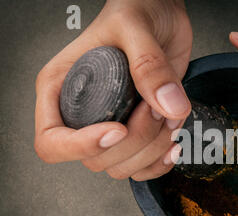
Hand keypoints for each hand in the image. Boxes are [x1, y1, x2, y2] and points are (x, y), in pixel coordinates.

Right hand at [35, 0, 191, 180]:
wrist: (162, 13)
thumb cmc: (135, 9)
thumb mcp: (135, 27)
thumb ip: (149, 66)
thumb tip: (168, 106)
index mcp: (62, 88)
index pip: (52, 142)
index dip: (82, 146)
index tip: (117, 129)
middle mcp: (84, 114)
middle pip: (97, 159)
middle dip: (134, 141)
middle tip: (155, 106)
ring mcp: (112, 125)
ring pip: (123, 167)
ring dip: (153, 149)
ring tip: (168, 114)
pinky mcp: (138, 131)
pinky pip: (143, 167)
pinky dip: (161, 161)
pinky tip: (174, 139)